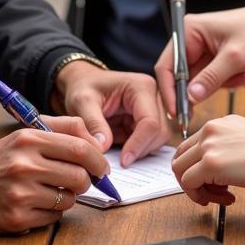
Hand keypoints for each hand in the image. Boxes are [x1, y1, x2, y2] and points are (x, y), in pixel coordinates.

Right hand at [0, 116, 107, 238]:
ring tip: (47, 191)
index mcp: (27, 139)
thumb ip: (61, 129)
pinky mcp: (16, 218)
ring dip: (66, 197)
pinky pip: (54, 218)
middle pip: (79, 176)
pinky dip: (51, 213)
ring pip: (69, 199)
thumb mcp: (22, 135)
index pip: (80, 148)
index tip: (102, 167)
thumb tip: (97, 141)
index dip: (98, 160)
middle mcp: (24, 165)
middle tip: (76, 181)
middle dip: (85, 181)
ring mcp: (20, 193)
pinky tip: (34, 204)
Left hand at [54, 61, 170, 166]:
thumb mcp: (82, 101)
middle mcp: (154, 95)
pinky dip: (139, 149)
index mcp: (141, 87)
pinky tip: (123, 148)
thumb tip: (103, 147)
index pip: (150, 122)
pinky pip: (153, 140)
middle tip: (120, 160)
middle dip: (142, 149)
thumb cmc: (84, 86)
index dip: (139, 145)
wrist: (84, 82)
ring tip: (120, 152)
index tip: (123, 161)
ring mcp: (155, 107)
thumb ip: (93, 123)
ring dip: (142, 150)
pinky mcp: (150, 119)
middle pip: (161, 131)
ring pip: (160, 138)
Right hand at [154, 0, 244, 113]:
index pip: (167, 65)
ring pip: (197, 80)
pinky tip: (242, 77)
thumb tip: (190, 98)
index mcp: (189, 30)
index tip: (176, 113)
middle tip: (199, 113)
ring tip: (239, 78)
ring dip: (216, 86)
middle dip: (194, 92)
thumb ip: (211, 78)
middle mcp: (190, 38)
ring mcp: (201, 48)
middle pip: (179, 75)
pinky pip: (210, 79)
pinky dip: (224, 82)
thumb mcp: (234, 57)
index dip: (169, 90)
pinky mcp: (212, 58)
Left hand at [172, 115, 244, 205]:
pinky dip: (200, 196)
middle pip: (181, 157)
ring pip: (180, 170)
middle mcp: (209, 130)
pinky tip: (225, 199)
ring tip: (221, 197)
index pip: (192, 145)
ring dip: (197, 190)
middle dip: (192, 178)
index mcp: (219, 123)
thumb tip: (221, 168)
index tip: (213, 180)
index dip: (198, 166)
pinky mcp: (209, 164)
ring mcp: (207, 146)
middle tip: (211, 191)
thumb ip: (228, 147)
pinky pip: (189, 184)